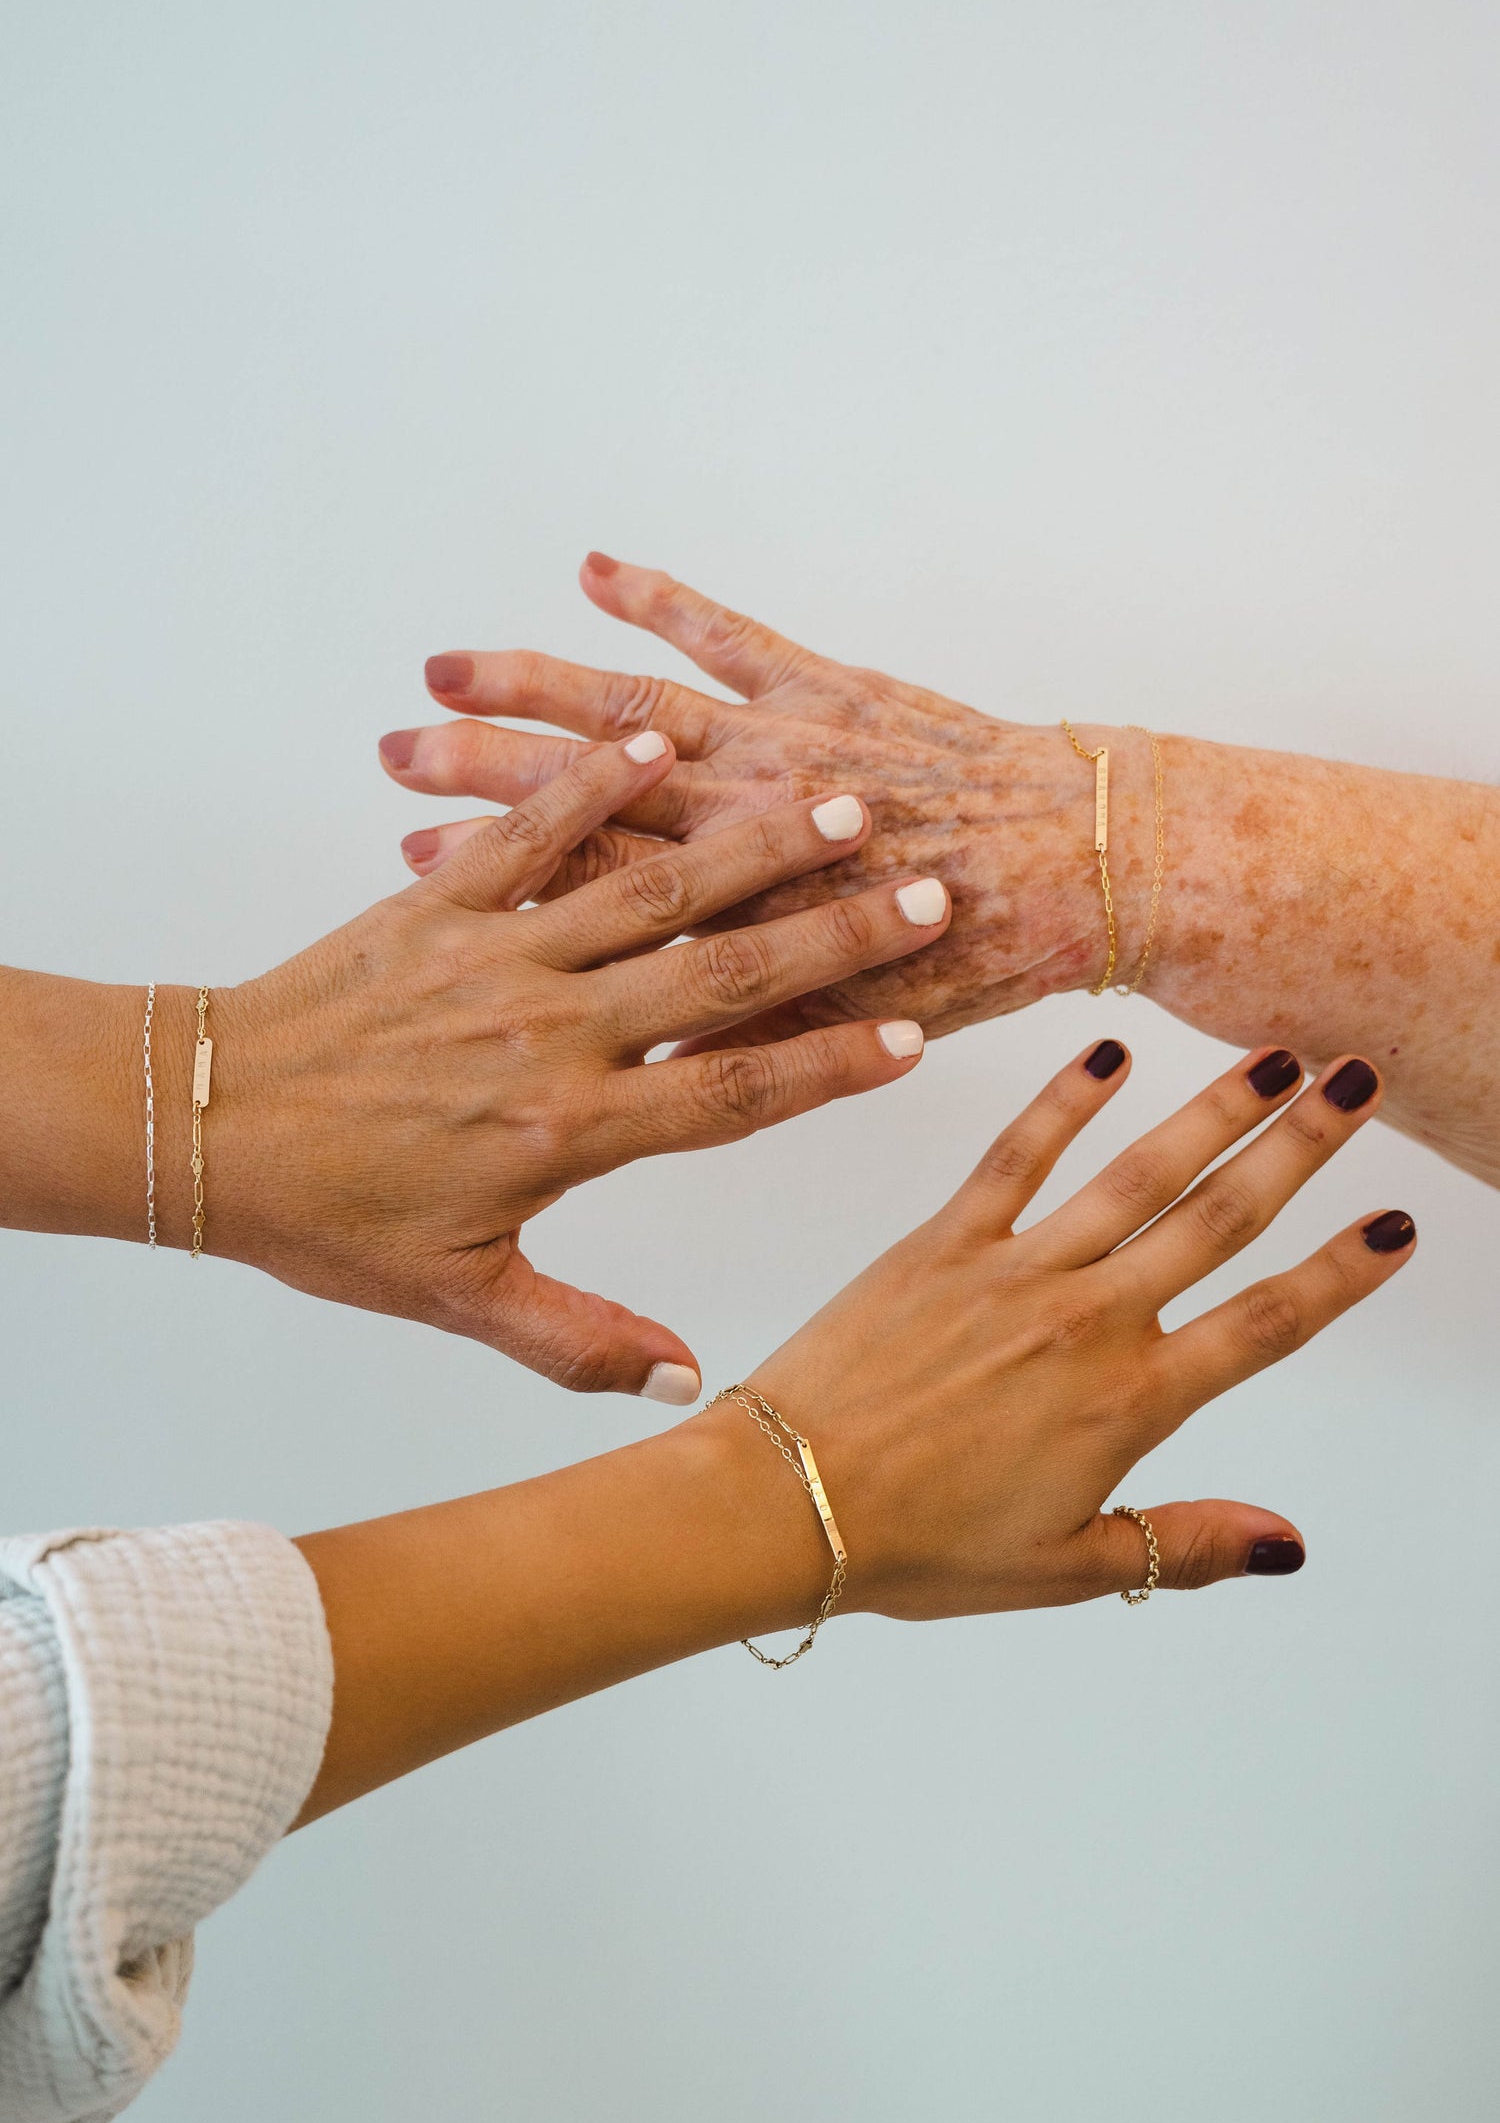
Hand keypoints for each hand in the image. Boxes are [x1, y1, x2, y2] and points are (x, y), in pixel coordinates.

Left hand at [206, 734, 950, 1392]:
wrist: (198, 1125)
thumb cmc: (328, 1218)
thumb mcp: (458, 1297)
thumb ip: (580, 1340)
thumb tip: (689, 1380)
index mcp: (567, 1132)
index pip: (730, 1096)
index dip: (828, 1068)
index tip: (912, 1040)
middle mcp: (549, 1034)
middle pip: (721, 975)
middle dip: (836, 935)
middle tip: (930, 891)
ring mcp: (495, 957)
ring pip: (648, 890)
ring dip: (751, 845)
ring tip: (839, 804)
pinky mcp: (436, 905)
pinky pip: (531, 835)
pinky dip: (596, 784)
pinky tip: (664, 741)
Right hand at [382, 554, 1121, 1044]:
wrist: (1106, 870)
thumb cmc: (984, 964)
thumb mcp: (859, 1036)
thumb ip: (747, 1060)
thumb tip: (651, 1084)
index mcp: (743, 924)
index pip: (588, 899)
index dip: (499, 881)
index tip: (414, 861)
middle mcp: (744, 838)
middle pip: (587, 802)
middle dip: (480, 775)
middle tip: (392, 755)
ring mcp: (781, 751)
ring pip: (636, 717)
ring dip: (536, 689)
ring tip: (443, 671)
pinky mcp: (824, 690)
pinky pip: (729, 636)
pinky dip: (662, 599)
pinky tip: (590, 566)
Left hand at [727, 1037, 1413, 1612]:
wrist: (786, 1499)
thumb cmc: (919, 1545)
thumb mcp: (1066, 1568)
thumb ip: (1184, 1546)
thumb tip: (1290, 1544)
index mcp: (1129, 1404)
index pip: (1264, 1325)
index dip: (1340, 1274)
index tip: (1399, 1226)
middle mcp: (1088, 1321)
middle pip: (1220, 1220)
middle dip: (1301, 1150)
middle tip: (1361, 1086)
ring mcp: (1016, 1270)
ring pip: (1140, 1174)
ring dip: (1213, 1111)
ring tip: (1277, 1056)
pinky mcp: (943, 1241)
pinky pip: (1017, 1154)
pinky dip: (1064, 1100)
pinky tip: (1110, 1051)